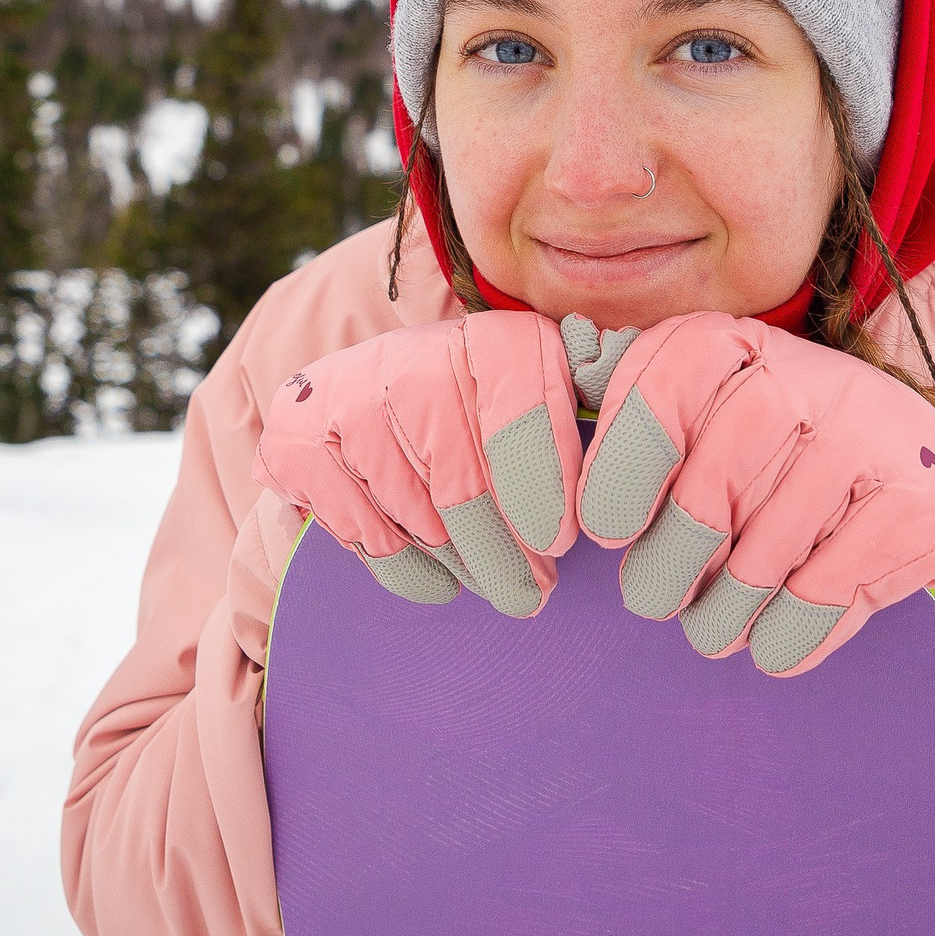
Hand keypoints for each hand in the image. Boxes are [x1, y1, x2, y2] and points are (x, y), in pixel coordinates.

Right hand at [253, 313, 583, 617]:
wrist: (371, 400)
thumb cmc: (485, 418)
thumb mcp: (549, 404)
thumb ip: (599, 420)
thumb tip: (636, 463)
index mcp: (493, 341)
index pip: (523, 406)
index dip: (543, 480)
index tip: (559, 539)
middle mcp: (413, 358)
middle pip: (466, 485)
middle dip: (508, 556)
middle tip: (532, 594)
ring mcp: (349, 400)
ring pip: (421, 522)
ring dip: (463, 566)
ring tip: (487, 578)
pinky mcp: (298, 443)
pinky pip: (367, 535)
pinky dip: (408, 569)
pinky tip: (436, 573)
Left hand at [575, 313, 934, 674]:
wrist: (910, 459)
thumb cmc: (771, 448)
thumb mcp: (701, 410)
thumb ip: (629, 429)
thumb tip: (554, 487)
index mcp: (732, 343)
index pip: (661, 395)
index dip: (622, 474)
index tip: (611, 532)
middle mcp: (806, 376)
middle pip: (705, 500)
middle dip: (668, 572)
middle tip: (659, 597)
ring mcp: (869, 438)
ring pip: (760, 567)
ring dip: (727, 616)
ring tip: (720, 622)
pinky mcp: (917, 505)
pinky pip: (822, 598)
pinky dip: (787, 636)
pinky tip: (777, 635)